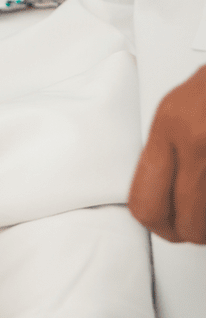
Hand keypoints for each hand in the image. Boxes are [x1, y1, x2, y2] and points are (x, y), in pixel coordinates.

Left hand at [129, 64, 205, 243]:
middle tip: (195, 231)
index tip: (166, 229)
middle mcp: (195, 141)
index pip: (146, 201)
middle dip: (192, 233)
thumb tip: (161, 196)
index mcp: (169, 128)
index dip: (157, 225)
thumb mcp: (176, 108)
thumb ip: (165, 150)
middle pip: (187, 222)